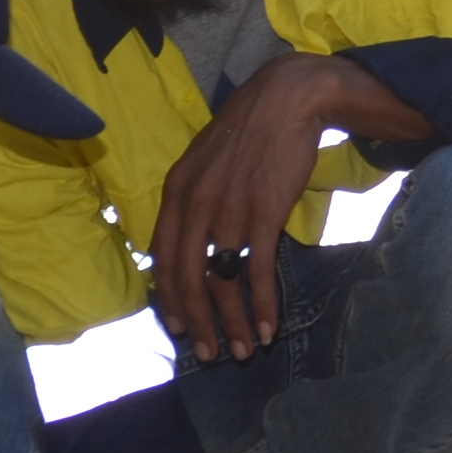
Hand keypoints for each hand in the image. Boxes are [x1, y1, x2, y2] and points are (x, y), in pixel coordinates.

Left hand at [147, 57, 403, 361]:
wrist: (289, 98)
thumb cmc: (250, 130)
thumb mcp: (205, 160)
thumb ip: (193, 199)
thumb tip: (191, 241)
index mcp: (176, 191)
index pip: (162, 260)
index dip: (170, 301)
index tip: (182, 329)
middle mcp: (195, 204)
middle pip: (187, 279)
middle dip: (199, 324)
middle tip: (212, 355)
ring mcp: (228, 209)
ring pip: (221, 281)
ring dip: (233, 323)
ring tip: (242, 350)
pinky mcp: (263, 212)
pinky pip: (257, 271)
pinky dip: (263, 305)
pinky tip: (269, 326)